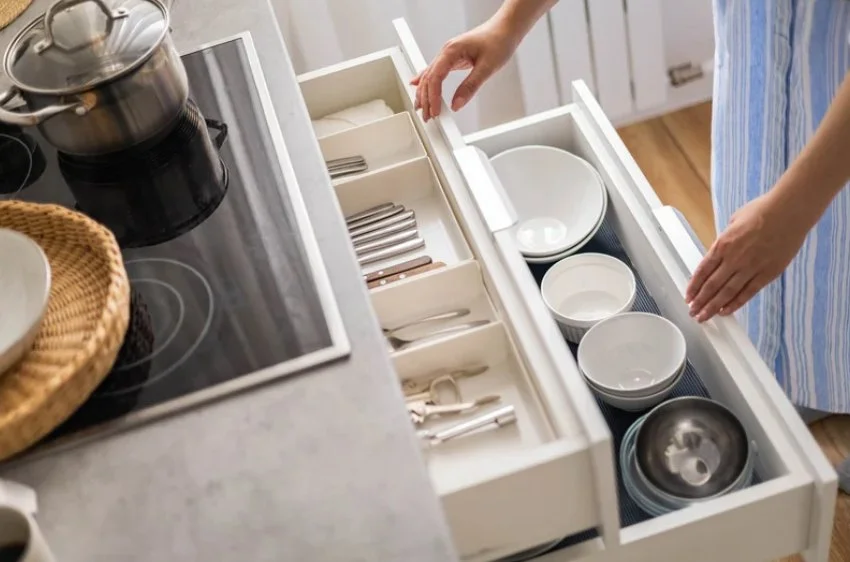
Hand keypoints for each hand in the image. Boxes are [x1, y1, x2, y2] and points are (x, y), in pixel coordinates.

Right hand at [411, 20, 517, 120]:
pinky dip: (427, 82)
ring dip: (424, 93)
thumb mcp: (487, 67)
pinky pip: (435, 71)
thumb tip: (457, 104)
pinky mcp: (452, 57)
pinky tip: (418, 86)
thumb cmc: (498, 40)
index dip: (433, 97)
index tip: (435, 111)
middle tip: (427, 116)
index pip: (435, 77)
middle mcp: (446, 51)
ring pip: (429, 75)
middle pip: (428, 78)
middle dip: (425, 98)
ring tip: (423, 109)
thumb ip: (470, 86)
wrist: (506, 28)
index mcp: (452, 50)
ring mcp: (448, 54)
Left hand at [685, 192, 812, 321]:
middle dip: (700, 301)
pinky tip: (726, 311)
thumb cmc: (762, 210)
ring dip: (713, 307)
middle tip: (693, 312)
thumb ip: (725, 239)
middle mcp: (734, 259)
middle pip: (712, 285)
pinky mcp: (768, 273)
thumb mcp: (734, 221)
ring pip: (727, 292)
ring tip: (704, 317)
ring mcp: (751, 267)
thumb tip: (719, 250)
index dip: (693, 286)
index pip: (703, 270)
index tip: (688, 297)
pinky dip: (736, 303)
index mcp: (723, 244)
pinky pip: (748, 292)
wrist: (790, 211)